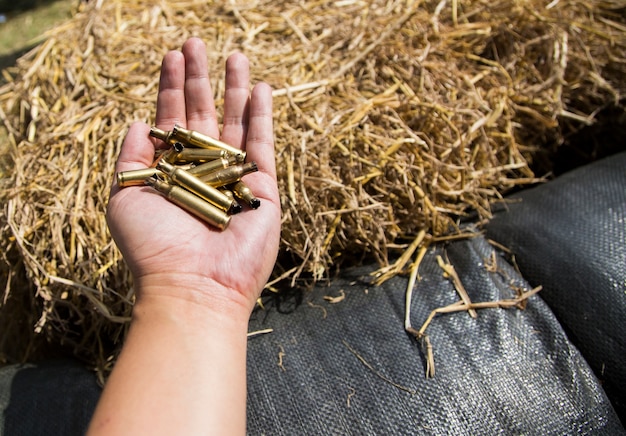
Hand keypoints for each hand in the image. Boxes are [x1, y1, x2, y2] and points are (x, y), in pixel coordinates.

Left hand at [106, 38, 279, 313]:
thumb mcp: (125, 197)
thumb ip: (131, 158)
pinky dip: (262, 115)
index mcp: (170, 171)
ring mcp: (234, 177)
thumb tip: (138, 122)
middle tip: (197, 42)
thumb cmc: (153, 248)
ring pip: (236, 122)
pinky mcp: (262, 188)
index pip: (172, 119)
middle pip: (204, 113)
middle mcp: (203, 170)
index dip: (171, 87)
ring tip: (234, 55)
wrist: (194, 286)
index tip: (172, 55)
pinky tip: (261, 88)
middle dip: (200, 78)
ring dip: (235, 88)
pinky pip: (262, 144)